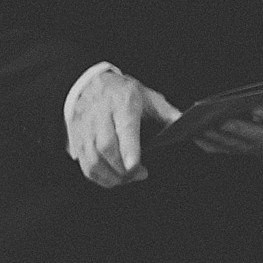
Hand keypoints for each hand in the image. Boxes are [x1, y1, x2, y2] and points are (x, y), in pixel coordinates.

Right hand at [67, 66, 178, 187]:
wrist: (87, 84)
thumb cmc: (121, 92)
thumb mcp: (147, 95)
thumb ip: (167, 112)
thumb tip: (185, 126)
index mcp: (121, 103)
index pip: (124, 128)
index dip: (129, 149)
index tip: (135, 166)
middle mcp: (100, 116)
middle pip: (106, 148)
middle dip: (123, 168)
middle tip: (139, 174)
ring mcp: (85, 129)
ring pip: (93, 159)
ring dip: (111, 175)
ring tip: (127, 178)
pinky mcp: (77, 140)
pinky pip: (84, 165)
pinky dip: (98, 177)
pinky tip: (112, 177)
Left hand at [198, 55, 262, 156]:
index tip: (256, 110)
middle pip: (261, 136)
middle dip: (240, 129)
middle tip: (220, 121)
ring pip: (243, 146)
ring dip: (221, 139)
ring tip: (201, 128)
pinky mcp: (253, 150)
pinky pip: (231, 150)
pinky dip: (213, 146)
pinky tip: (196, 137)